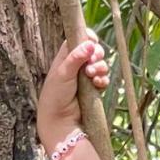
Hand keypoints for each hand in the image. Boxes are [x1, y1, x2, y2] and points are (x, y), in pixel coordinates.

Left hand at [37, 35, 107, 149]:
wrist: (59, 121)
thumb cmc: (55, 95)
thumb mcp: (63, 73)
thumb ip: (76, 57)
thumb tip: (90, 43)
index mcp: (66, 56)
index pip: (79, 38)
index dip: (88, 37)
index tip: (93, 40)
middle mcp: (76, 65)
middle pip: (93, 50)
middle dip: (97, 54)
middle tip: (93, 61)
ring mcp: (86, 77)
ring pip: (100, 64)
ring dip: (100, 67)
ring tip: (92, 75)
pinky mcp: (93, 89)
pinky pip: (103, 79)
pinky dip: (103, 80)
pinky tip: (98, 84)